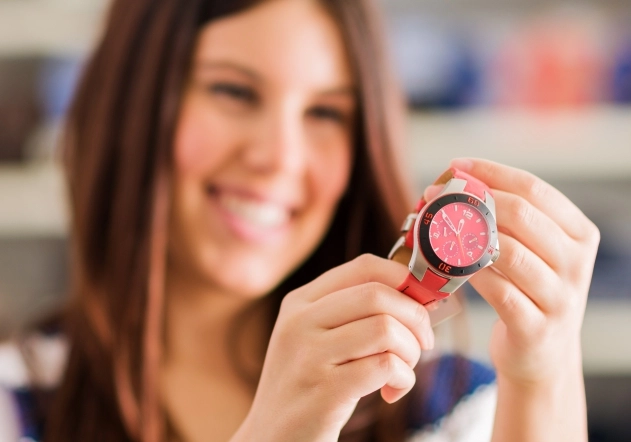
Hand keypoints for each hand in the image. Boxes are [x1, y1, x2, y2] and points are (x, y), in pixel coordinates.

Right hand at [235, 255, 434, 441]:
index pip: (364, 266)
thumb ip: (355, 313)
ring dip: (411, 352)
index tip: (422, 302)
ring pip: (386, 329)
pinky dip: (403, 379)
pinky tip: (392, 392)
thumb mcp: (316, 338)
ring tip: (402, 371)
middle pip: (379, 295)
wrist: (272, 437)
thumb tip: (418, 295)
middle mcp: (300, 322)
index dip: (404, 278)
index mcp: (300, 301)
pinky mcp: (323, 391)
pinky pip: (385, 366)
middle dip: (416, 317)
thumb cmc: (308, 385)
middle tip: (423, 342)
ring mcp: (309, 356)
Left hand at [425, 158, 599, 385]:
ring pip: (510, 253)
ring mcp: (560, 298)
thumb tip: (458, 181)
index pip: (535, 189)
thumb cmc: (530, 291)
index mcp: (579, 234)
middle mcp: (576, 263)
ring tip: (439, 228)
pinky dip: (471, 274)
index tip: (457, 165)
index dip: (492, 173)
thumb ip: (511, 220)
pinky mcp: (536, 328)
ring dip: (467, 237)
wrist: (542, 354)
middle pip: (522, 215)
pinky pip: (498, 292)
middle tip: (437, 197)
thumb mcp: (535, 252)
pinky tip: (453, 265)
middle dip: (474, 200)